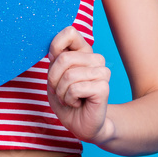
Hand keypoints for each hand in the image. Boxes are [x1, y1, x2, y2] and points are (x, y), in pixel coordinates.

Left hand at [46, 25, 111, 143]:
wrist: (80, 124)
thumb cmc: (66, 99)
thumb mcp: (54, 76)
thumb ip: (56, 57)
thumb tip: (57, 46)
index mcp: (83, 51)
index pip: (69, 32)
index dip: (55, 48)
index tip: (54, 65)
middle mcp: (95, 59)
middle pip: (64, 58)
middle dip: (54, 79)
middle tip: (60, 90)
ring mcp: (102, 72)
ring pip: (69, 75)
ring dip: (61, 92)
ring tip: (68, 98)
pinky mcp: (103, 87)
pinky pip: (76, 88)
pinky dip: (69, 99)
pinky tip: (77, 103)